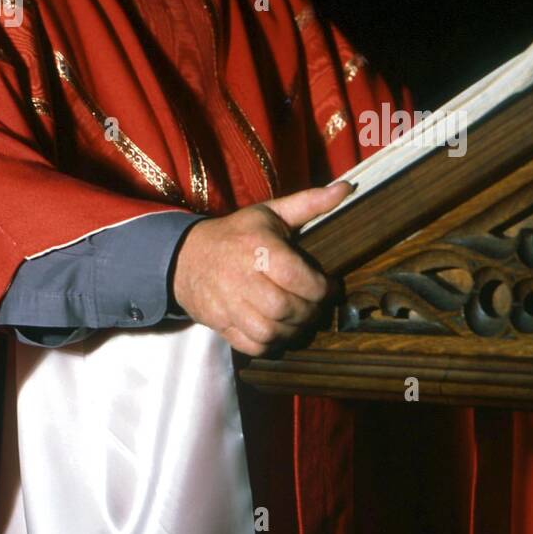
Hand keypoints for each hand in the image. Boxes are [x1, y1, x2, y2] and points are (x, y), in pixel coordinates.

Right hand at [170, 181, 352, 355]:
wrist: (185, 257)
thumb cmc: (237, 234)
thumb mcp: (271, 213)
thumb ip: (310, 203)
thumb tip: (347, 189)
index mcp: (257, 247)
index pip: (295, 277)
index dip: (321, 288)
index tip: (330, 287)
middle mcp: (240, 277)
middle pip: (284, 308)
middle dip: (309, 311)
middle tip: (315, 305)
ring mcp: (227, 304)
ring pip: (269, 331)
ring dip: (293, 329)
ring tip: (299, 318)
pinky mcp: (219, 323)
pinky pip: (251, 345)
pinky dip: (271, 343)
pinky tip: (279, 329)